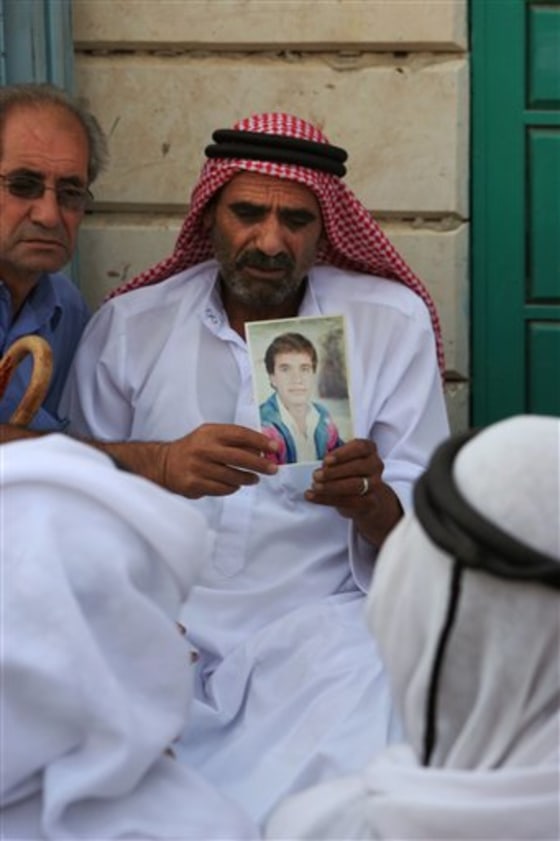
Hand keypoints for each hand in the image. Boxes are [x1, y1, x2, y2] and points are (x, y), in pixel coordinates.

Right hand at [158, 423, 278, 497]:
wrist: (164, 463)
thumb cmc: (195, 448)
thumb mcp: (211, 436)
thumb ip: (234, 440)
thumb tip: (263, 449)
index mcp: (209, 433)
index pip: (240, 434)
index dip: (260, 441)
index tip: (275, 448)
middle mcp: (203, 449)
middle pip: (239, 457)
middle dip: (260, 464)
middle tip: (273, 469)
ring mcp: (197, 468)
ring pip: (233, 476)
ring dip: (248, 478)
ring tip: (254, 478)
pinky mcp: (194, 484)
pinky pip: (222, 489)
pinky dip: (233, 487)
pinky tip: (234, 484)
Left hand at [304, 438, 402, 547]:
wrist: (369, 495)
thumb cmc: (350, 472)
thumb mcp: (343, 460)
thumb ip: (334, 460)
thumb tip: (322, 466)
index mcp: (369, 450)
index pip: (360, 447)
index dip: (342, 453)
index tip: (326, 460)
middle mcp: (376, 465)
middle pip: (357, 467)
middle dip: (334, 472)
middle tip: (316, 475)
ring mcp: (376, 484)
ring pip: (355, 485)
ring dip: (331, 486)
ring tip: (315, 487)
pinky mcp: (370, 501)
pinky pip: (349, 501)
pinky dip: (327, 499)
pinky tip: (312, 496)